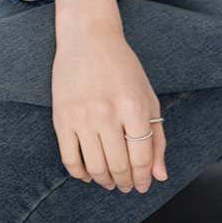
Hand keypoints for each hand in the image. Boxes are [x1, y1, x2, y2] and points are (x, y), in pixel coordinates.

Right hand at [52, 0, 166, 193]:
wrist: (88, 37)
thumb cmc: (122, 67)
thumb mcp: (147, 97)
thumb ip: (157, 137)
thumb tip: (159, 175)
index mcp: (134, 106)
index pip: (142, 159)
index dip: (144, 178)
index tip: (142, 184)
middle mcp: (108, 113)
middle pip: (119, 167)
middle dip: (125, 182)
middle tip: (126, 185)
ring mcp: (83, 116)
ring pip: (96, 168)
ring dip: (105, 181)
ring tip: (109, 181)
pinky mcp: (62, 119)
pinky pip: (71, 160)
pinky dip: (81, 174)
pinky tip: (89, 174)